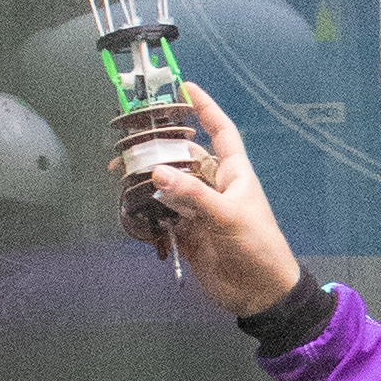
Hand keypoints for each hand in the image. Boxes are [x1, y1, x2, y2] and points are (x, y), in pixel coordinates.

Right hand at [136, 85, 301, 319]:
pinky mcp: (188, 231)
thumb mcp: (228, 216)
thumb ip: (193, 194)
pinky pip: (163, 213)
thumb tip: (157, 172)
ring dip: (148, 178)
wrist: (260, 293)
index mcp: (234, 173)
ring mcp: (199, 209)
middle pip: (185, 156)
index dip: (206, 108)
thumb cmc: (256, 246)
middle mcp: (215, 186)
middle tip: (129, 140)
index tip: (186, 87)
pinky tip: (129, 202)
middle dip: (160, 146)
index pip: (221, 131)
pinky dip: (147, 208)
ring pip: (169, 184)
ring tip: (121, 170)